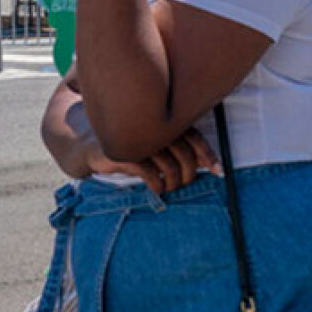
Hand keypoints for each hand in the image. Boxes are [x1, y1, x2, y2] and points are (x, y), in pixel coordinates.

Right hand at [87, 128, 218, 194]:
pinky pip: (151, 173)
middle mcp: (156, 128)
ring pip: (170, 166)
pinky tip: (156, 188)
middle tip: (184, 184)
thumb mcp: (158, 147)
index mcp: (167, 123)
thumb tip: (206, 164)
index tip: (218, 171)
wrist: (94, 148)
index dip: (208, 155)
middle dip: (189, 174)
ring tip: (169, 188)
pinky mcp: (126, 153)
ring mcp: (141, 140)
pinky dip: (158, 185)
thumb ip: (180, 151)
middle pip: (185, 155)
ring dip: (173, 183)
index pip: (195, 139)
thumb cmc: (133, 148)